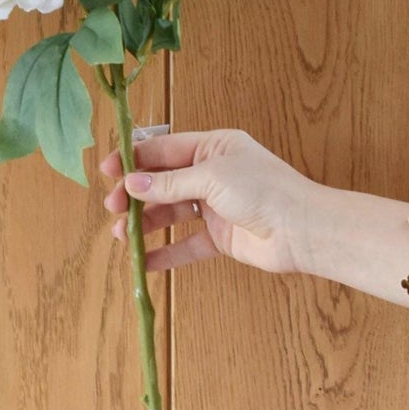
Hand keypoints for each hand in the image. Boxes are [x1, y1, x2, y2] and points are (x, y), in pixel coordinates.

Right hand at [99, 129, 322, 275]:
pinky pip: (186, 245)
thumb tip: (132, 184)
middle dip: (136, 194)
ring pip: (171, 213)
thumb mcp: (212, 177)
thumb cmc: (262, 190)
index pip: (164, 149)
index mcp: (212, 148)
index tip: (107, 171)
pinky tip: (144, 262)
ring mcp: (215, 206)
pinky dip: (165, 253)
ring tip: (122, 236)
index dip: (134, 159)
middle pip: (163, 182)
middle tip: (113, 208)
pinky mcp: (220, 237)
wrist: (301, 230)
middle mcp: (212, 174)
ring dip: (145, 224)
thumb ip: (170, 183)